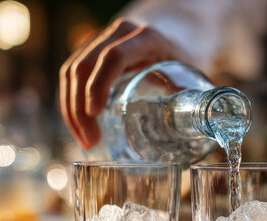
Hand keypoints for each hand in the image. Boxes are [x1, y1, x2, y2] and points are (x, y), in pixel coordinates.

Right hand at [59, 18, 186, 148]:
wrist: (174, 38)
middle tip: (91, 140)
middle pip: (84, 66)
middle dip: (80, 107)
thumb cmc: (184, 60)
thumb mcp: (192, 75)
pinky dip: (70, 102)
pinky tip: (79, 126)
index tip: (96, 113)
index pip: (113, 57)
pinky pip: (71, 75)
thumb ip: (194, 98)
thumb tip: (196, 126)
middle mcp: (120, 34)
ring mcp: (101, 40)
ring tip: (85, 140)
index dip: (99, 84)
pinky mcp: (90, 51)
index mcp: (146, 38)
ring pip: (72, 71)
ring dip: (71, 109)